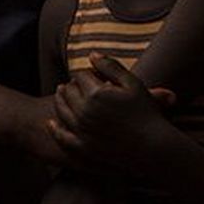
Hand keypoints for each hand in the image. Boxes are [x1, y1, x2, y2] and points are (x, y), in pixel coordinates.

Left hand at [50, 53, 175, 174]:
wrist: (153, 148)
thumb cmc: (146, 113)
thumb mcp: (132, 83)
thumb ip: (110, 66)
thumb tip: (91, 55)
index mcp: (95, 94)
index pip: (81, 76)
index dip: (86, 73)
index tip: (93, 75)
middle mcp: (84, 112)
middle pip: (68, 91)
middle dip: (72, 85)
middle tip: (78, 84)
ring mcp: (81, 132)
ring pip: (61, 111)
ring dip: (60, 101)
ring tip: (61, 94)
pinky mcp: (82, 149)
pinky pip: (62, 137)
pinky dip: (55, 129)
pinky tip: (51, 123)